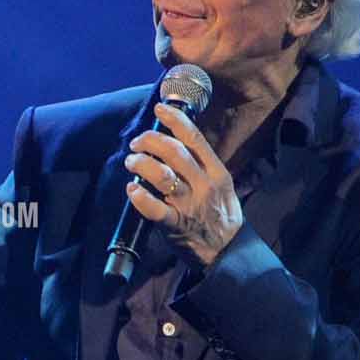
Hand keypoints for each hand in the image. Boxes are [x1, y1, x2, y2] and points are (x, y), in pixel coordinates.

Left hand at [126, 103, 245, 266]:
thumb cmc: (220, 213)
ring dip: (141, 163)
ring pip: (162, 175)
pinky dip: (140, 197)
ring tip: (131, 162)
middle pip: (174, 152)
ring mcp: (189, 205)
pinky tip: (131, 189)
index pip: (195, 138)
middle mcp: (203, 185)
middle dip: (150, 141)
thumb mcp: (221, 183)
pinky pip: (154, 209)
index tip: (160, 109)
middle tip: (136, 143)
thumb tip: (176, 141)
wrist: (228, 250)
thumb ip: (202, 163)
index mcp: (215, 171)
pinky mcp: (175, 225)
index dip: (175, 120)